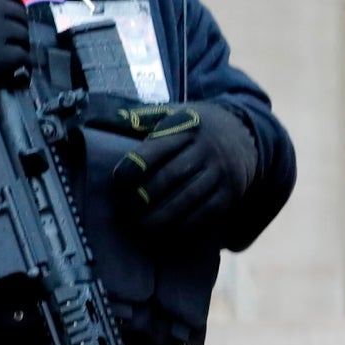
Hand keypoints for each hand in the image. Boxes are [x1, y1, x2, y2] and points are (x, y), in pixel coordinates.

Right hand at [0, 0, 31, 119]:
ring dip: (18, 48)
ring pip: (22, 36)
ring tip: (10, 61)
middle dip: (16, 29)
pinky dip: (19, 67)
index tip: (13, 17)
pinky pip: (21, 58)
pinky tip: (12, 74)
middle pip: (18, 15)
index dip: (14, 6)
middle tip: (10, 44)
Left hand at [86, 101, 258, 246]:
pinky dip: (184, 225)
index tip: (118, 181)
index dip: (134, 167)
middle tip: (127, 210)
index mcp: (186, 126)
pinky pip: (206, 214)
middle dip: (145, 197)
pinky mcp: (229, 193)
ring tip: (142, 226)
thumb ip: (141, 118)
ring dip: (162, 216)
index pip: (156, 148)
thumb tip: (101, 120)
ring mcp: (220, 172)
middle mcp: (206, 148)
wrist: (243, 135)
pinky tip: (167, 231)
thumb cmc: (195, 127)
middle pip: (171, 176)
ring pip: (188, 198)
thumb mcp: (173, 112)